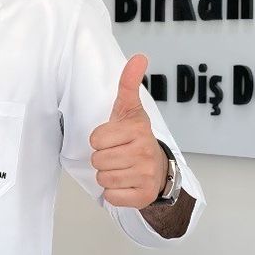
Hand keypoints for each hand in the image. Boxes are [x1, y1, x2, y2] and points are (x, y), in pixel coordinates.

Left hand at [88, 53, 165, 208]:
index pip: (96, 138)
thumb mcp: (130, 109)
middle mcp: (144, 151)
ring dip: (108, 175)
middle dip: (103, 158)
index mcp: (137, 129)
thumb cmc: (136, 138)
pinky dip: (114, 193)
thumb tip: (139, 56)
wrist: (159, 170)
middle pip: (97, 160)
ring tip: (122, 168)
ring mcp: (145, 175)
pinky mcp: (142, 196)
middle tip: (118, 155)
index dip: (100, 139)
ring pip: (103, 178)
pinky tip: (126, 183)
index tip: (114, 138)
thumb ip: (129, 84)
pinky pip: (111, 197)